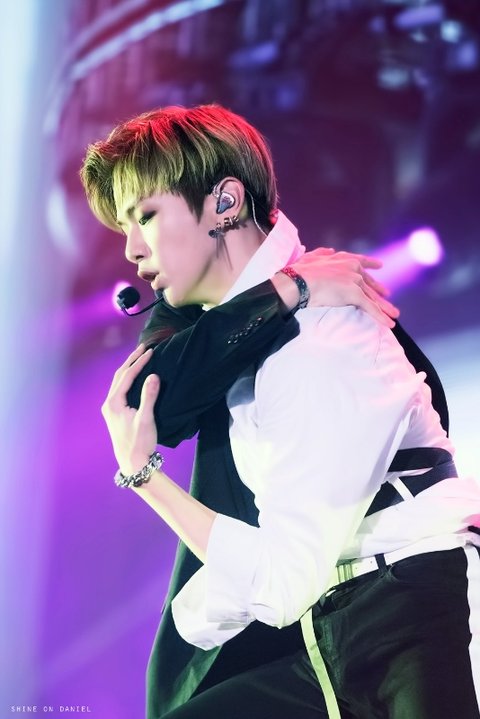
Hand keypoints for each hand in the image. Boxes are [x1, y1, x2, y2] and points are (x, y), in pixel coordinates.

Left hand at [101, 345, 160, 475]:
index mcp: (114, 403)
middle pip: (119, 376)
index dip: (138, 363)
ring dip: (128, 369)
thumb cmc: (140, 442)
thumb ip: (149, 396)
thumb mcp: (146, 419)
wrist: (133, 463)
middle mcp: (109, 404)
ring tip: (139, 357)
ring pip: (118, 382)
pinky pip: (120, 389)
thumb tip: (153, 376)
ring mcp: (110, 409)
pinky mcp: (115, 413)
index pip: (126, 376)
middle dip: (131, 361)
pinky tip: (135, 377)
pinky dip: (127, 379)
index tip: (150, 352)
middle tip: (143, 348)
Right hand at [291, 248, 398, 327]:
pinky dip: (381, 317)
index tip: (380, 266)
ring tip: (394, 315)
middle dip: (380, 292)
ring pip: (373, 297)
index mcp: (344, 259)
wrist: (300, 281)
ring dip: (385, 308)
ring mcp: (355, 281)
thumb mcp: (312, 256)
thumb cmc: (301, 271)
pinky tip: (389, 324)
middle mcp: (354, 269)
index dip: (371, 265)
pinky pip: (370, 308)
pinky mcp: (355, 294)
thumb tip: (330, 250)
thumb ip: (322, 253)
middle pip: (370, 283)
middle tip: (388, 296)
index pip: (362, 262)